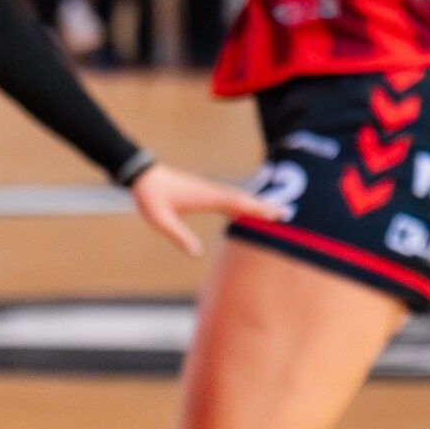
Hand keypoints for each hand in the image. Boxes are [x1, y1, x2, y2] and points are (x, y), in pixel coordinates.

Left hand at [128, 161, 284, 259]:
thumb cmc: (150, 196)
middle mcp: (211, 191)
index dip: (258, 209)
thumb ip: (178, 235)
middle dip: (264, 207)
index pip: (237, 203)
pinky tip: (244, 210)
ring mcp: (208, 190)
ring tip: (273, 213)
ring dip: (255, 205)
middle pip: (243, 200)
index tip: (277, 214)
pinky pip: (228, 198)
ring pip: (237, 197)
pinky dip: (241, 203)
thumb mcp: (160, 220)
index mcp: (205, 197)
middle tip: (287, 215)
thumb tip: (197, 253)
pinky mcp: (203, 191)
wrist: (142, 175)